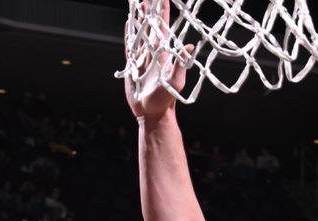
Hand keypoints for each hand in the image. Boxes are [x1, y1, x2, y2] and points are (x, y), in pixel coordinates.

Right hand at [123, 0, 190, 121]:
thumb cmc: (166, 100)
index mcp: (163, 54)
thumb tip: (189, 47)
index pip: (163, 28)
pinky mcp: (133, 66)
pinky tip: (128, 25)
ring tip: (137, 5)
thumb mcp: (176, 82)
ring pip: (140, 33)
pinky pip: (130, 47)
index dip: (163, 12)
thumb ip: (180, 65)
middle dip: (149, 11)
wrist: (151, 112)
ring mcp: (143, 58)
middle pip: (150, 27)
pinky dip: (129, 35)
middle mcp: (153, 53)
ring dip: (138, 19)